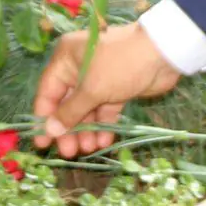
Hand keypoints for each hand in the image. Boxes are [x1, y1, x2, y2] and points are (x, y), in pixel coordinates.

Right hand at [32, 22, 181, 156]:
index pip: (47, 92)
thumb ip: (70, 112)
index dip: (45, 118)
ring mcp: (98, 78)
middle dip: (69, 128)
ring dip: (86, 129)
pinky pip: (104, 109)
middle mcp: (78, 67)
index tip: (43, 143)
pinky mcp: (116, 88)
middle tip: (70, 152)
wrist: (163, 53)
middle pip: (67, 103)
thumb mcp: (92, 89)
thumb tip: (49, 130)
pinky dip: (103, 124)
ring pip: (86, 109)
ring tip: (89, 149)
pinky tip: (103, 141)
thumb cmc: (119, 65)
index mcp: (65, 59)